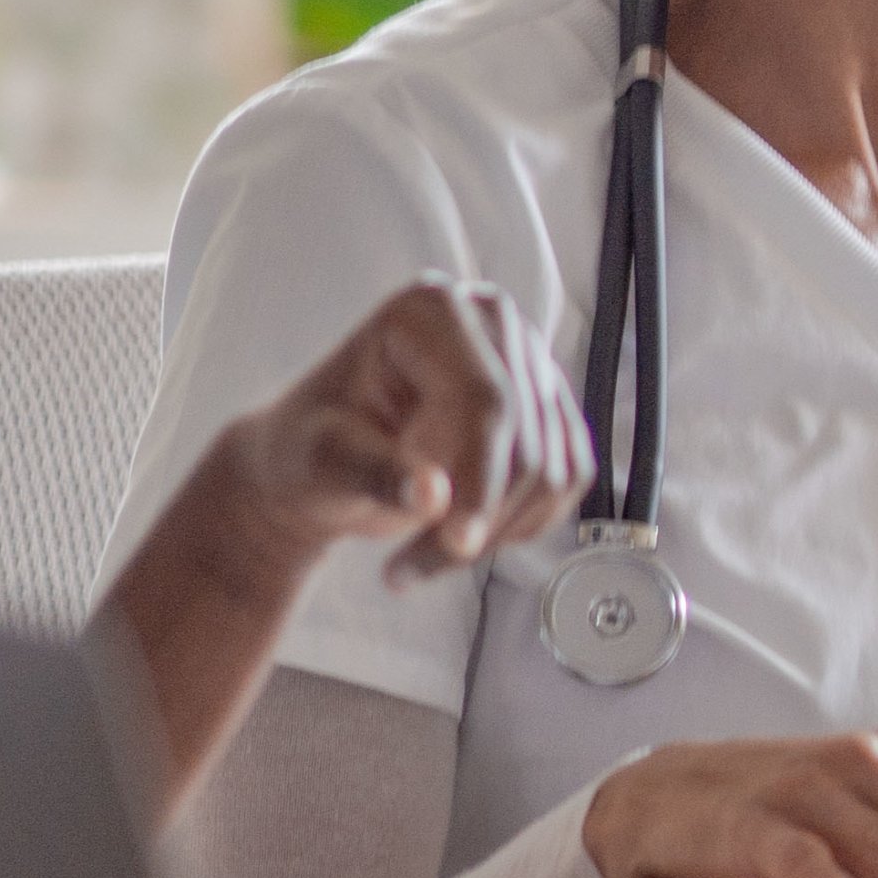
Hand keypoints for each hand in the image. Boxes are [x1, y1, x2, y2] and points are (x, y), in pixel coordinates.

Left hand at [178, 281, 581, 602]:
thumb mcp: (324, 460)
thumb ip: (375, 472)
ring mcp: (529, 364)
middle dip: (480, 517)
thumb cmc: (312, 448)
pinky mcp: (550, 410)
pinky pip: (565, 481)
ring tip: (421, 557)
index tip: (457, 543)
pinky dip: (517, 525)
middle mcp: (493, 324)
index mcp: (432, 312)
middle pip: (526, 440)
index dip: (480, 479)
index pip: (486, 399)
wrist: (326, 463)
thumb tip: (433, 496)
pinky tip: (460, 536)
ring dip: (494, 533)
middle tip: (413, 565)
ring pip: (552, 470)